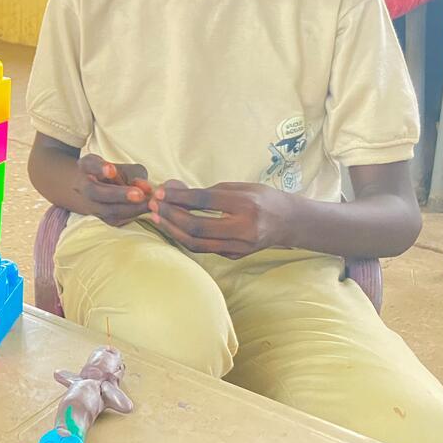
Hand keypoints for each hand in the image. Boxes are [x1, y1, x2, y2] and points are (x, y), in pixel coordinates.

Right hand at [72, 155, 153, 226]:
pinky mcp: (103, 218)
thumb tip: (145, 187)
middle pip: (95, 192)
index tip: (111, 169)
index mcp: (87, 166)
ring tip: (149, 203)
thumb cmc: (116, 174)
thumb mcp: (125, 166)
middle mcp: (84, 186)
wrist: (103, 190)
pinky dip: (133, 214)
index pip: (89, 165)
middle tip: (139, 194)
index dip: (99, 167)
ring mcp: (91, 204)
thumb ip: (134, 174)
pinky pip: (118, 219)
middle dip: (119, 194)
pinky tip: (146, 208)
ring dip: (131, 208)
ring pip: (108, 210)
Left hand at [148, 181, 291, 258]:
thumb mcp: (239, 187)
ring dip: (172, 230)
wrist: (289, 222)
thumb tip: (174, 191)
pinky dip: (185, 238)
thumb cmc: (262, 198)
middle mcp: (243, 229)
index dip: (178, 197)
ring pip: (197, 244)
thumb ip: (208, 191)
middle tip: (153, 205)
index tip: (159, 192)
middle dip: (170, 215)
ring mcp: (240, 247)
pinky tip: (173, 227)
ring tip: (157, 217)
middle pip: (197, 227)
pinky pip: (204, 248)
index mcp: (245, 205)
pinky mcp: (235, 256)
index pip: (204, 202)